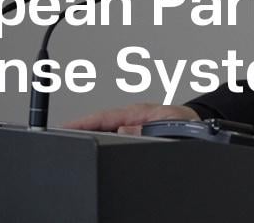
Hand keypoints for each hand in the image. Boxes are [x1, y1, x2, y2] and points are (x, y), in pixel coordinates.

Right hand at [62, 103, 199, 134]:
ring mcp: (130, 124)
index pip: (105, 116)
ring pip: (103, 127)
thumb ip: (149, 128)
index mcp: (138, 112)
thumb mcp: (169, 125)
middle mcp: (131, 117)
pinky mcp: (132, 131)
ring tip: (68, 139)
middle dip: (79, 127)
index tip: (64, 127)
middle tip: (58, 134)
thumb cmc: (185, 122)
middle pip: (99, 122)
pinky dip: (98, 136)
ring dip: (87, 131)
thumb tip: (126, 130)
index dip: (83, 122)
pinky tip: (89, 142)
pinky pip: (110, 133)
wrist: (195, 124)